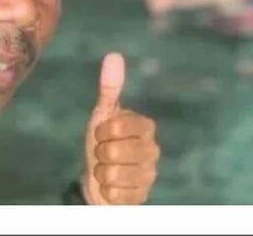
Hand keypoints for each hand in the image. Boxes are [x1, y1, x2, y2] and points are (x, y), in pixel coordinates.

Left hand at [83, 53, 159, 204]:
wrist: (99, 178)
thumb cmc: (103, 141)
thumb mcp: (102, 114)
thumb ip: (110, 87)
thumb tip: (113, 55)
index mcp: (146, 126)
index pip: (116, 127)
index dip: (101, 132)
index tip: (101, 134)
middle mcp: (153, 149)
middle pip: (114, 153)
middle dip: (100, 155)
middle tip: (104, 155)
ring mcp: (149, 174)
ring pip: (114, 176)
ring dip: (102, 175)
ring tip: (107, 171)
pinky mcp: (143, 196)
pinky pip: (117, 195)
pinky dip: (107, 193)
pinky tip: (111, 188)